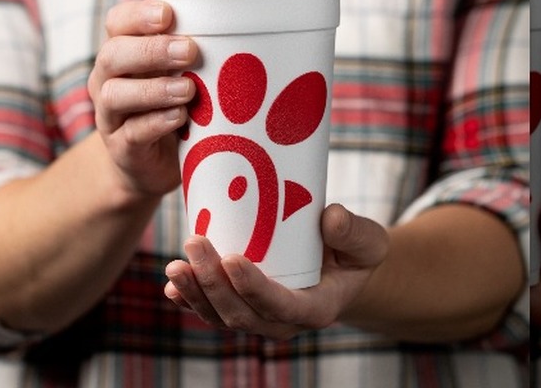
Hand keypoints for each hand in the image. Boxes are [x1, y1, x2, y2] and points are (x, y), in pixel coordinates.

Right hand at [88, 0, 197, 198]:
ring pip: (116, 95)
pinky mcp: (123, 149)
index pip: (117, 22)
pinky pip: (132, 134)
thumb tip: (231, 26)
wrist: (149, 165)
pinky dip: (156, 123)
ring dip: (154, 89)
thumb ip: (186, 53)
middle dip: (151, 50)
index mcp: (122, 54)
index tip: (168, 14)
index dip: (138, 15)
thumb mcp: (175, 74)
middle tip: (189, 50)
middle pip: (112, 55)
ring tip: (188, 90)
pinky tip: (180, 117)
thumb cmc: (168, 106)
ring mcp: (111, 117)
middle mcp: (108, 81)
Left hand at [163, 204, 388, 339]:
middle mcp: (282, 322)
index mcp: (315, 309)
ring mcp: (258, 318)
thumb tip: (330, 218)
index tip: (232, 259)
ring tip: (173, 265)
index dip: (253, 288)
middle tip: (195, 244)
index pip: (280, 306)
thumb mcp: (368, 241)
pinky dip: (188, 301)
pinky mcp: (240, 308)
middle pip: (241, 313)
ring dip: (194, 292)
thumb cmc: (353, 252)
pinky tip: (172, 285)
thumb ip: (353, 232)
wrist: (340, 268)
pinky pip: (211, 311)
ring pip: (220, 316)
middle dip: (212, 283)